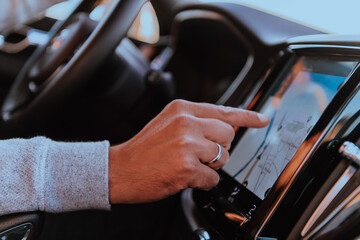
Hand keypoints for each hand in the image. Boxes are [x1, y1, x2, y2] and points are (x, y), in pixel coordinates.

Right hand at [108, 99, 268, 203]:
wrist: (119, 169)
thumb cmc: (143, 149)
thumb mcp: (168, 123)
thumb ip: (195, 121)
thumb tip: (224, 127)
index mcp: (182, 109)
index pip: (223, 110)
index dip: (247, 116)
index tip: (262, 119)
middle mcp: (186, 123)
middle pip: (228, 135)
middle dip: (219, 148)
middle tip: (200, 154)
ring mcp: (188, 145)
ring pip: (223, 157)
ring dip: (211, 165)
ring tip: (189, 164)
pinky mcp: (187, 168)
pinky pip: (213, 178)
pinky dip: (203, 181)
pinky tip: (185, 176)